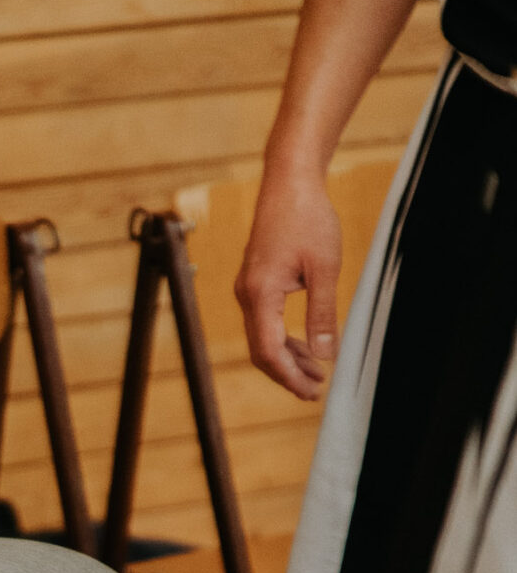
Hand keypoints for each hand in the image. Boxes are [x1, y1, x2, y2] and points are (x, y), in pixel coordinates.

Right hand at [235, 166, 342, 399]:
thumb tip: (325, 354)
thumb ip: (322, 313)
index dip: (289, 377)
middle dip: (288, 374)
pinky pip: (265, 322)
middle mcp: (247, 296)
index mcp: (260, 294)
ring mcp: (248, 290)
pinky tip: (304, 345)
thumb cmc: (307, 217)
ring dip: (288, 358)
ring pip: (263, 338)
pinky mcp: (255, 283)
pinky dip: (284, 339)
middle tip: (315, 390)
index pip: (269, 352)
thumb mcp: (324, 268)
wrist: (288, 181)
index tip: (311, 391)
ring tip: (315, 373)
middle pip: (262, 352)